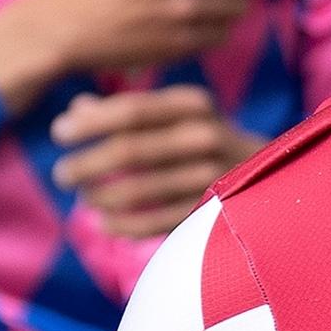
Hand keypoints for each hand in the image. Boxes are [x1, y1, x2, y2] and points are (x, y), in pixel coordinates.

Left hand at [51, 85, 260, 238]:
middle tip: (61, 175)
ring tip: (83, 197)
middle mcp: (206, 136)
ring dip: (99, 197)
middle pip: (129, 151)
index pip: (130, 111)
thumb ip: (129, 109)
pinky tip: (105, 223)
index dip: (89, 123)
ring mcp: (211, 176)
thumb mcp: (177, 111)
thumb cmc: (205, 137)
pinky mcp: (209, 212)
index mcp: (193, 104)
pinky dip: (122, 226)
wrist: (273, 174)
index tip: (58, 134)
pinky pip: (153, 223)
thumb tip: (76, 109)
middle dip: (85, 164)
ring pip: (137, 190)